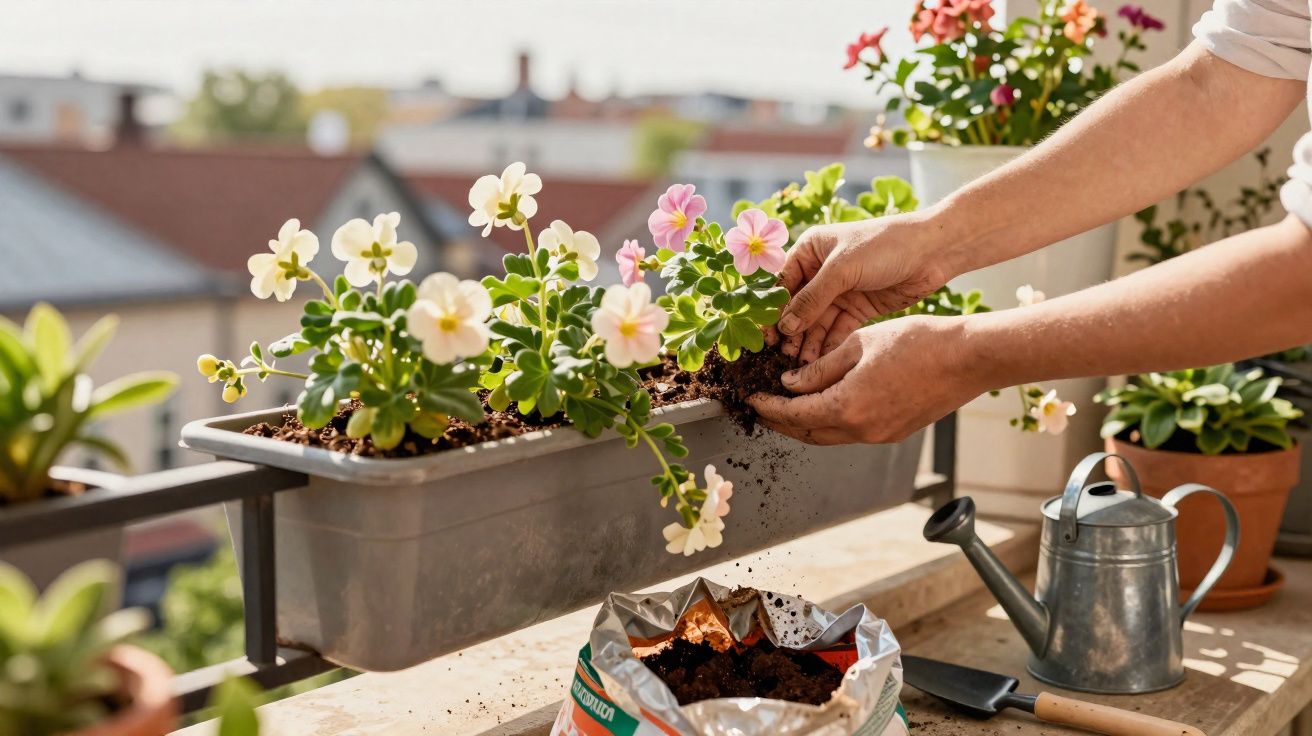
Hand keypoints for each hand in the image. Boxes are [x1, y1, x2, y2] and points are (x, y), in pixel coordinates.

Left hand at [749, 316, 985, 444]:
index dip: (766, 406)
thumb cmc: (918, 342)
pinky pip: (851, 431)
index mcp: (846, 407)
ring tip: (787, 403)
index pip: (792, 414)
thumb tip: (790, 383)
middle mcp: (861, 430)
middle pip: (806, 433)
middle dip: (779, 420)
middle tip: (760, 404)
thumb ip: (820, 368)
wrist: (969, 358)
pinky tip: (825, 401)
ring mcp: (880, 435)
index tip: (749, 396)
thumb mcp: (858, 344)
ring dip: (805, 422)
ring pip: (829, 435)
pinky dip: (830, 420)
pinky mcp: (895, 432)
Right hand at [773, 211, 954, 362]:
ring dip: (807, 343)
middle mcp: (821, 272)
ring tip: (799, 367)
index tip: (765, 338)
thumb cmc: (885, 245)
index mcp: (810, 251)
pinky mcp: (858, 308)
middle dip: (790, 333)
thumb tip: (785, 327)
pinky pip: (837, 330)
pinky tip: (819, 363)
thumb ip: (812, 299)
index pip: (781, 285)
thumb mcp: (842, 269)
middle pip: (797, 308)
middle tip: (781, 359)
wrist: (932, 251)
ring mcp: (840, 291)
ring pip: (816, 323)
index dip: (772, 312)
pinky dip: (828, 345)